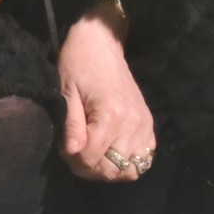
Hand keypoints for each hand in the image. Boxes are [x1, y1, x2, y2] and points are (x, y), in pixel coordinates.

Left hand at [58, 10, 154, 181]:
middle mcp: (133, 124)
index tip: (63, 150)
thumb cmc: (77, 64)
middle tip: (74, 156)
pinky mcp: (149, 125)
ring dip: (108, 169)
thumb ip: (71, 125)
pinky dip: (127, 163)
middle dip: (89, 169)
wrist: (101, 44)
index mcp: (111, 114)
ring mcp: (145, 126)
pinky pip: (144, 158)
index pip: (93, 157)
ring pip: (130, 169)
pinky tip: (110, 152)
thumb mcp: (66, 92)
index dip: (74, 160)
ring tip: (91, 157)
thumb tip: (72, 153)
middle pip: (113, 168)